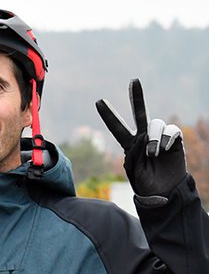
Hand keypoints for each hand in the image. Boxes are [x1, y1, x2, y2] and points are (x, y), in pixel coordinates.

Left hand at [95, 78, 186, 197]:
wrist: (165, 193)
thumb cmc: (146, 184)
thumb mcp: (134, 171)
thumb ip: (134, 154)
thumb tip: (144, 138)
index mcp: (129, 145)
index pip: (117, 127)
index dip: (109, 115)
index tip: (98, 101)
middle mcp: (144, 137)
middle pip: (140, 113)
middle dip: (138, 96)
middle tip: (134, 80)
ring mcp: (160, 137)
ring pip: (155, 124)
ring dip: (153, 138)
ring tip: (153, 154)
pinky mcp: (175, 140)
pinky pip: (171, 130)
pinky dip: (167, 138)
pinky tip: (165, 149)